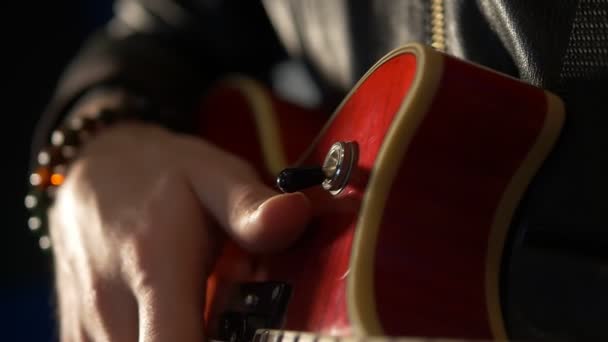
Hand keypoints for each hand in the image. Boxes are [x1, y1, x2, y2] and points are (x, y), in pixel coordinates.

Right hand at [48, 121, 311, 341]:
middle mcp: (112, 307)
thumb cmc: (160, 173)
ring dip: (180, 341)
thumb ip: (249, 207)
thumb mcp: (212, 175)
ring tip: (202, 314)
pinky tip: (172, 319)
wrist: (94, 168)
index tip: (246, 333)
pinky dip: (154, 340)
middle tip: (232, 321)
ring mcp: (88, 326)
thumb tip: (295, 216)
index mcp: (154, 268)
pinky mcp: (80, 334)